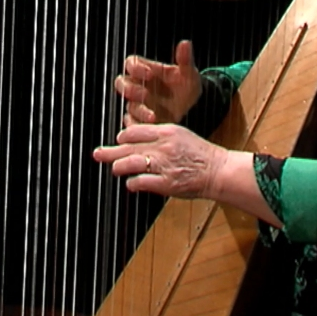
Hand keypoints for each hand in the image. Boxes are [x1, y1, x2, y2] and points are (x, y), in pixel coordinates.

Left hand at [93, 122, 228, 198]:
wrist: (218, 171)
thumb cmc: (200, 154)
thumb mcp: (179, 135)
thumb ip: (157, 135)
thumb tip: (133, 137)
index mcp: (166, 131)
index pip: (134, 131)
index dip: (123, 137)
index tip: (119, 142)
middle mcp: (163, 146)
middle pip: (128, 147)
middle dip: (110, 152)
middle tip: (98, 154)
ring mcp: (164, 165)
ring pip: (130, 163)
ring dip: (119, 167)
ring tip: (115, 169)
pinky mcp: (166, 183)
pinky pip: (140, 182)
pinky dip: (132, 184)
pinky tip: (131, 184)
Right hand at [113, 39, 200, 125]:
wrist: (195, 109)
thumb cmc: (187, 87)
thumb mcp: (189, 74)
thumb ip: (185, 60)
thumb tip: (186, 43)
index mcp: (147, 70)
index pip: (131, 63)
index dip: (136, 68)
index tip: (149, 74)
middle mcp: (139, 86)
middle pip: (121, 83)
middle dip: (130, 89)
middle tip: (145, 95)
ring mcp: (139, 103)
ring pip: (128, 105)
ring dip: (138, 111)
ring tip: (153, 116)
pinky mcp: (140, 120)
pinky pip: (131, 122)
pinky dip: (138, 125)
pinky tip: (149, 126)